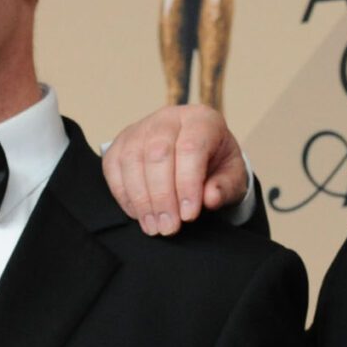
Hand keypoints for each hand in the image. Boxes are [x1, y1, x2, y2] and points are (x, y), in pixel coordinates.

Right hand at [102, 104, 247, 236]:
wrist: (197, 156)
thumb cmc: (216, 166)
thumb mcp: (232, 177)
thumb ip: (225, 187)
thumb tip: (210, 198)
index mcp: (201, 120)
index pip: (190, 147)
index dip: (187, 184)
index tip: (188, 216)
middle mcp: (168, 118)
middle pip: (158, 153)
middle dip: (162, 196)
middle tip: (168, 227)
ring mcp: (140, 128)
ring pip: (132, 160)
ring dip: (141, 199)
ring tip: (154, 227)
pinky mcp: (120, 143)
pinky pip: (113, 168)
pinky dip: (124, 195)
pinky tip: (138, 214)